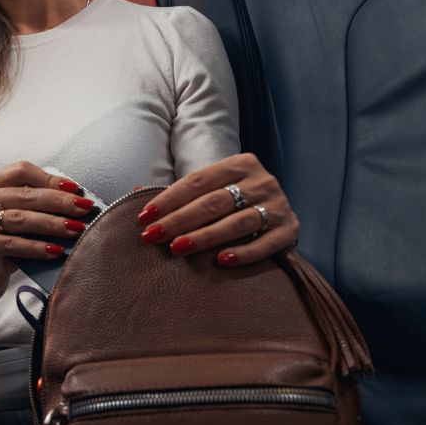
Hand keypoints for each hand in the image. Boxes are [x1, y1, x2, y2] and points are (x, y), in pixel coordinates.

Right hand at [0, 161, 96, 296]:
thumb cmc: (5, 240)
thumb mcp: (20, 218)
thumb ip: (38, 207)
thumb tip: (76, 203)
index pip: (21, 171)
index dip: (50, 179)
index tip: (75, 189)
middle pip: (24, 195)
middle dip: (58, 202)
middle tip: (83, 209)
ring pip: (20, 219)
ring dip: (51, 224)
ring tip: (75, 229)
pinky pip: (12, 244)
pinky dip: (37, 247)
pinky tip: (56, 251)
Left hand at [133, 152, 299, 266]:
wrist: (277, 213)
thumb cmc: (234, 202)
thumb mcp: (212, 189)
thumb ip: (180, 193)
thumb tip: (135, 193)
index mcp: (241, 163)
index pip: (198, 181)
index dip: (169, 199)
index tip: (145, 217)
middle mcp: (262, 180)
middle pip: (214, 202)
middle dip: (179, 220)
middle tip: (154, 236)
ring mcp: (278, 205)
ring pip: (238, 222)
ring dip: (205, 236)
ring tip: (178, 248)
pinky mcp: (290, 229)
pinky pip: (266, 243)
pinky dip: (244, 252)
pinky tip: (222, 260)